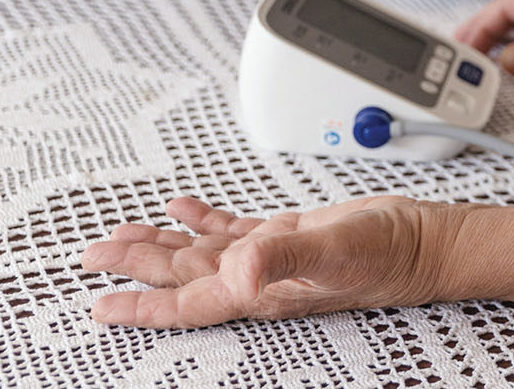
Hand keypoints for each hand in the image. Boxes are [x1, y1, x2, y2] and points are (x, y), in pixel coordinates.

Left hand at [81, 195, 472, 327]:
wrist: (421, 241)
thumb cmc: (385, 256)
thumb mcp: (332, 251)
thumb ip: (283, 257)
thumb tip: (237, 268)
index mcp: (259, 290)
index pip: (185, 304)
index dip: (140, 305)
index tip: (100, 304)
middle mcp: (257, 276)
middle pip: (181, 276)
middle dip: (136, 266)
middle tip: (92, 255)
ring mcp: (270, 255)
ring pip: (201, 253)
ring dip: (162, 244)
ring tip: (124, 234)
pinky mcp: (288, 234)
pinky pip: (232, 229)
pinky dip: (202, 219)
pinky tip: (183, 209)